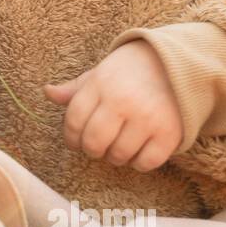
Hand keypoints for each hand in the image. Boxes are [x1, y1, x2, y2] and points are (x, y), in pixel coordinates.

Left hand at [42, 40, 183, 171]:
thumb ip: (75, 89)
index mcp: (101, 84)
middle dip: (92, 150)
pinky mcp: (169, 133)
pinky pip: (145, 163)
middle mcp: (122, 101)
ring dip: (115, 157)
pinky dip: (139, 162)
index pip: (73, 121)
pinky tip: (139, 150)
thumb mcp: (100, 74)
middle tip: (98, 146)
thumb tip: (48, 93)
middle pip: (93, 143)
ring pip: (118, 156)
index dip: (71, 137)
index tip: (75, 141)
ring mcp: (147, 118)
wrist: (177, 64)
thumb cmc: (130, 73)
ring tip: (120, 145)